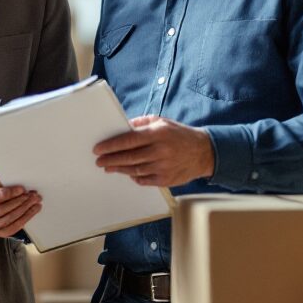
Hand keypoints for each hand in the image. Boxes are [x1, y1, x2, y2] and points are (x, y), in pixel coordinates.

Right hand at [0, 183, 41, 237]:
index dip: (7, 194)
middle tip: (31, 195)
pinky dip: (24, 219)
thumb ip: (6, 182)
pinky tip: (32, 211)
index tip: (21, 189)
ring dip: (23, 210)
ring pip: (7, 220)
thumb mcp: (0, 183)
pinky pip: (12, 229)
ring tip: (34, 202)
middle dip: (18, 202)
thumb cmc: (1, 190)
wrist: (2, 201)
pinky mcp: (0, 232)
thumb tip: (21, 181)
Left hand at [93, 115, 213, 186]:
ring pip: (134, 170)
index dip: (111, 145)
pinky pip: (144, 180)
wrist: (204, 152)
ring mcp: (163, 167)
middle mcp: (160, 151)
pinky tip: (127, 173)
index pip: (128, 140)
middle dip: (110, 159)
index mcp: (158, 133)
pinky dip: (134, 177)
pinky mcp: (166, 180)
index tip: (98, 148)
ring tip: (108, 167)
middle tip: (99, 160)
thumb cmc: (179, 135)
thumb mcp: (162, 122)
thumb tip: (122, 126)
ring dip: (119, 169)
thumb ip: (141, 122)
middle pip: (129, 157)